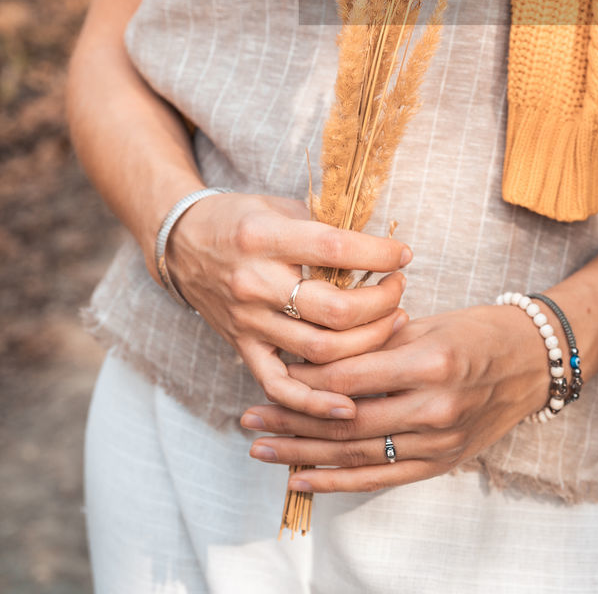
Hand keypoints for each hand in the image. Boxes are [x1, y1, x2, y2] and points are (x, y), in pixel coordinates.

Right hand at [165, 191, 412, 418]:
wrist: (180, 242)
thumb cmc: (239, 218)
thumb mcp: (280, 207)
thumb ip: (323, 227)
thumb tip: (378, 247)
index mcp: (265, 238)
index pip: (335, 250)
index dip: (378, 255)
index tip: (403, 255)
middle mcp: (255, 283)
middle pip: (336, 310)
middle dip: (382, 303)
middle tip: (399, 289)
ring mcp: (248, 322)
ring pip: (320, 351)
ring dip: (367, 342)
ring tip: (391, 322)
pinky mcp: (241, 348)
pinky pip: (279, 386)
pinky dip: (314, 404)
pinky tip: (348, 404)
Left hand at [239, 304, 549, 490]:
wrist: (536, 361)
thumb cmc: (480, 331)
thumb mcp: (431, 322)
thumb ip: (379, 341)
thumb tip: (319, 350)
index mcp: (432, 361)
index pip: (352, 376)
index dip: (306, 378)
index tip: (271, 371)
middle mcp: (435, 406)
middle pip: (346, 420)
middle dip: (292, 419)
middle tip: (248, 415)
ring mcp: (439, 442)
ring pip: (357, 453)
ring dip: (303, 454)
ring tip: (262, 448)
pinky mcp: (442, 463)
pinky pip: (381, 477)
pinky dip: (338, 481)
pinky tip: (302, 478)